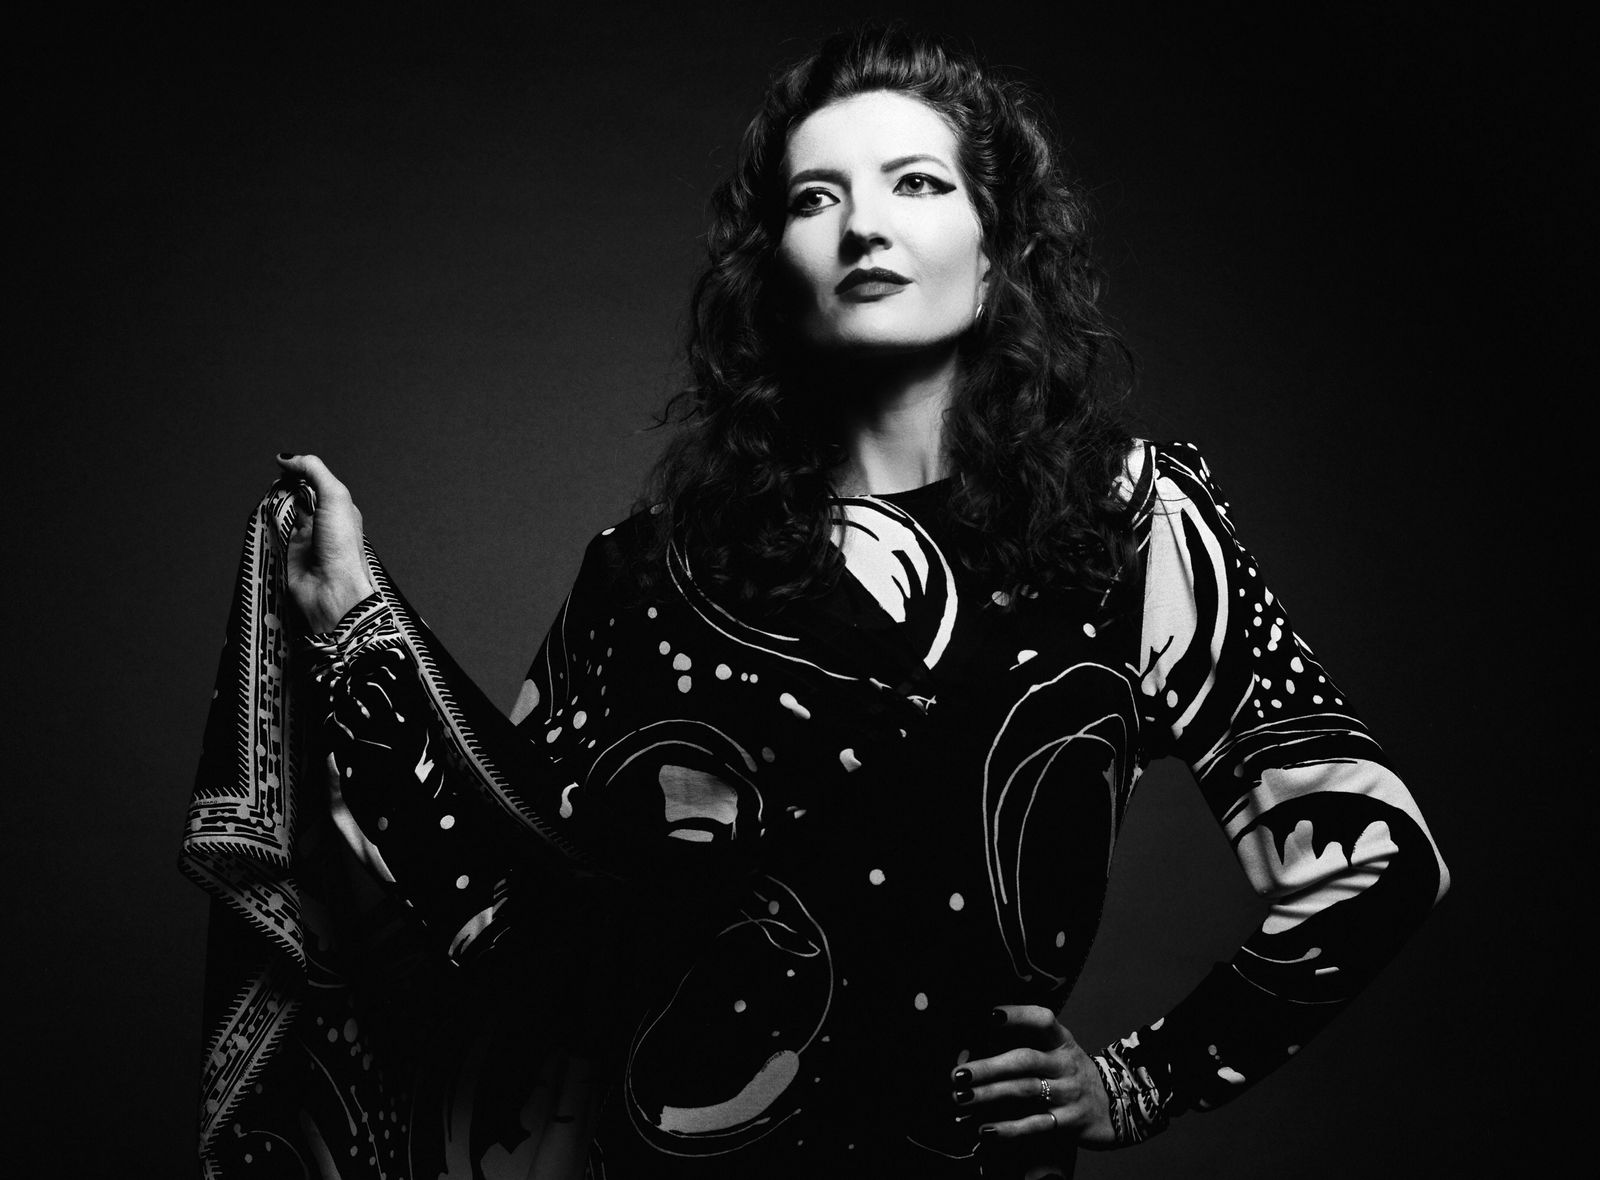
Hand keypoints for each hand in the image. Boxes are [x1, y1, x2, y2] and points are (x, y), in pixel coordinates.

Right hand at [274, 452, 375, 632]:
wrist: (332, 590)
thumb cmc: (342, 546)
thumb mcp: (335, 496)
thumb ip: (313, 471)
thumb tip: (286, 458)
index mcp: (339, 509)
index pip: (315, 483)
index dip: (299, 473)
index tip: (283, 467)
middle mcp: (322, 523)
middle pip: (296, 496)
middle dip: (283, 488)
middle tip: (276, 485)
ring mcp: (303, 539)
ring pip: (282, 513)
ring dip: (273, 505)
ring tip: (269, 501)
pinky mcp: (286, 554)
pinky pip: (271, 533)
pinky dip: (265, 524)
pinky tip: (262, 518)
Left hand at [951, 1005, 1114, 1151]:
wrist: (1117, 1107)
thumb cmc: (1071, 1074)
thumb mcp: (1058, 1052)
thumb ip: (1025, 1045)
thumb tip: (970, 1049)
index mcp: (1062, 1041)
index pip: (1043, 1020)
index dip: (1018, 1015)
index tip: (991, 1014)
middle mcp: (1065, 1064)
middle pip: (1024, 1060)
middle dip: (988, 1066)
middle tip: (958, 1073)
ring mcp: (1069, 1093)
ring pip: (1025, 1091)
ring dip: (989, 1095)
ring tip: (961, 1097)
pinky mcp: (1068, 1122)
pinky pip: (1035, 1124)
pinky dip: (1009, 1128)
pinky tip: (985, 1129)